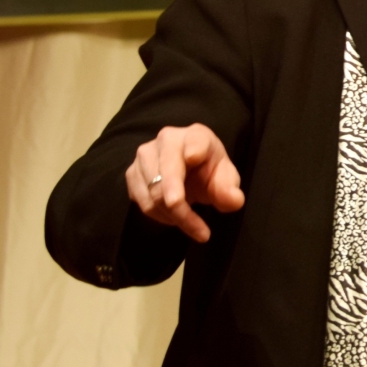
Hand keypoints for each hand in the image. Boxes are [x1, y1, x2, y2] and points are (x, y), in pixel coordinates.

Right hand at [124, 123, 244, 242]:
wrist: (187, 171)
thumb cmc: (208, 171)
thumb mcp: (225, 179)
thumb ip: (229, 189)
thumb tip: (234, 200)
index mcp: (196, 135)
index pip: (195, 141)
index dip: (194, 148)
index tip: (193, 157)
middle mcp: (167, 139)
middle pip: (168, 174)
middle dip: (179, 204)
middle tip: (199, 231)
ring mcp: (145, 155)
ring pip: (154, 193)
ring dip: (174, 217)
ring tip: (194, 227)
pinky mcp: (132, 173)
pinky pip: (143, 201)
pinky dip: (160, 216)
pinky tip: (175, 218)